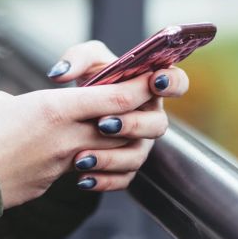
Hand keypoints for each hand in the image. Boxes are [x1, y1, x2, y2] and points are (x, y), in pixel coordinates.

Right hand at [0, 73, 152, 208]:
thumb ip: (15, 98)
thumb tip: (14, 105)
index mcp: (54, 109)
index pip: (115, 98)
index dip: (140, 87)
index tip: (152, 78)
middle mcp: (65, 138)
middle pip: (121, 127)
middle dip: (134, 116)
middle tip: (134, 105)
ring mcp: (59, 166)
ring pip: (106, 153)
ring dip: (112, 144)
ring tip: (103, 133)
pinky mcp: (48, 185)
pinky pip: (80, 172)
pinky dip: (85, 164)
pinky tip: (74, 157)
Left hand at [46, 40, 189, 191]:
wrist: (75, 112)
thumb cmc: (91, 79)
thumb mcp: (85, 61)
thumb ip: (77, 58)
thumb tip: (60, 74)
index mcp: (150, 87)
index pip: (177, 83)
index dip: (172, 83)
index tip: (154, 81)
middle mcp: (150, 117)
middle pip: (158, 125)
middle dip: (132, 124)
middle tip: (103, 123)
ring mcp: (140, 144)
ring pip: (137, 156)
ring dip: (111, 157)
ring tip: (82, 157)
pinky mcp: (126, 166)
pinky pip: (122, 179)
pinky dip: (103, 180)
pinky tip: (82, 178)